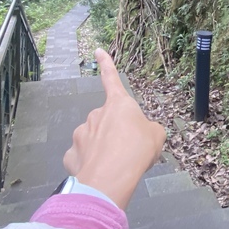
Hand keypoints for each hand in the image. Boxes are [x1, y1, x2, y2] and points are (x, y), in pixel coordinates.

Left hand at [62, 49, 166, 209]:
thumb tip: (143, 134)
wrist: (112, 177)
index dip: (106, 65)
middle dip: (114, 134)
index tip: (98, 51)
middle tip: (127, 152)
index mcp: (118, 105)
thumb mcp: (157, 136)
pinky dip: (88, 165)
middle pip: (106, 121)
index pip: (112, 80)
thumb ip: (148, 130)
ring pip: (92, 140)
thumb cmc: (137, 150)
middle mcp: (96, 114)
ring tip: (114, 166)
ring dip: (101, 150)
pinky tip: (98, 173)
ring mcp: (80, 134)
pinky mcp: (71, 155)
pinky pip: (81, 158)